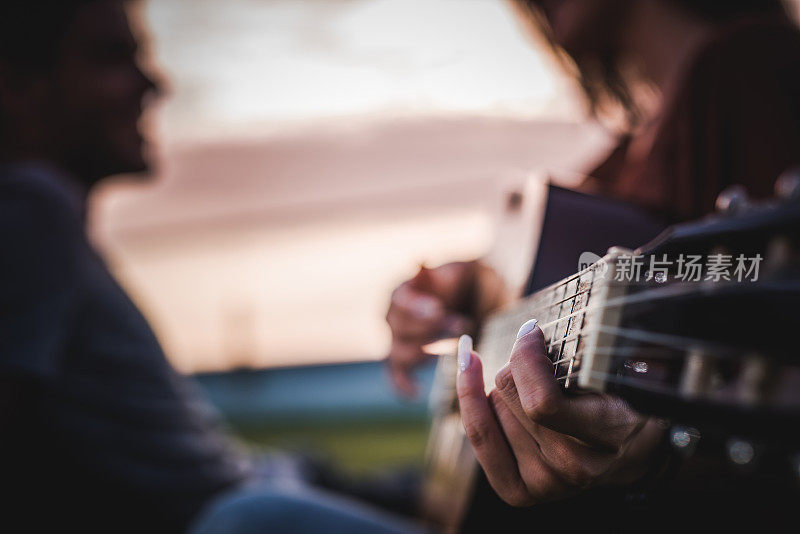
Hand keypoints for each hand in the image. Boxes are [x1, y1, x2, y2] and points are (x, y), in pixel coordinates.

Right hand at [385, 262, 477, 395]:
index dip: (417, 307)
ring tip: (457, 344)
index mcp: (404, 290)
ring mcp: (397, 339)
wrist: (477, 301)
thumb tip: (418, 262)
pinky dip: (402, 384)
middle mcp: (394, 315)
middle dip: (432, 328)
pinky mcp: (404, 359)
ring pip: (399, 352)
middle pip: (400, 328)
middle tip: (463, 323)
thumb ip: (443, 271)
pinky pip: (395, 375)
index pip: (400, 300)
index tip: (439, 309)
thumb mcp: (463, 271)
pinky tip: (416, 392)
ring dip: (427, 351)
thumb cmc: (469, 283)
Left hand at [456, 326, 666, 505]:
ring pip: (493, 408)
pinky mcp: (518, 492)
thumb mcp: (609, 368)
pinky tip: (470, 374)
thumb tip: (527, 333)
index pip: (542, 402)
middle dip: (516, 365)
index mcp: (604, 434)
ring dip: (505, 389)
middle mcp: (573, 467)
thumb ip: (583, 351)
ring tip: (534, 389)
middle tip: (536, 356)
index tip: (530, 331)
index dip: (526, 358)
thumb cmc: (612, 394)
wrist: (621, 447)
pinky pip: (480, 434)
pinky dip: (472, 400)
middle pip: (508, 395)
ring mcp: (544, 484)